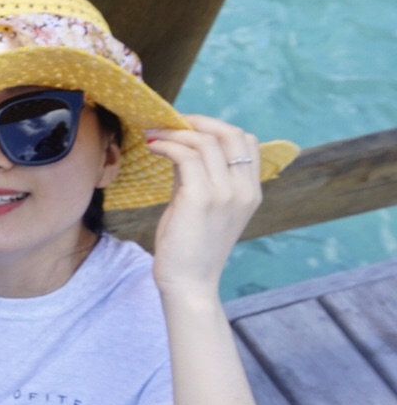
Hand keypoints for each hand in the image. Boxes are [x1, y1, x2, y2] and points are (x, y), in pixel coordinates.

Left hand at [143, 114, 261, 298]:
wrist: (188, 283)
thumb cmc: (189, 247)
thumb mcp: (199, 205)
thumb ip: (196, 176)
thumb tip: (180, 146)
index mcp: (250, 191)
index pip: (247, 141)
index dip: (216, 127)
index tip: (187, 127)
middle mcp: (244, 190)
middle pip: (232, 133)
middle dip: (199, 121)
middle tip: (169, 122)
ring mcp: (226, 194)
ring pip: (206, 141)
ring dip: (175, 132)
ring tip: (153, 135)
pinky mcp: (201, 199)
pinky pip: (186, 156)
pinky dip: (168, 145)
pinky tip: (152, 148)